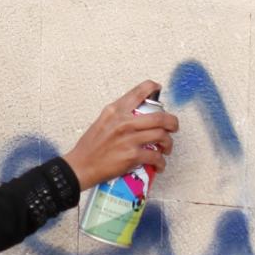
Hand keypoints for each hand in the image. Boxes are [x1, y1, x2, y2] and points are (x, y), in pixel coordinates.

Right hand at [63, 82, 178, 189]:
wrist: (81, 166)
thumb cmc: (90, 147)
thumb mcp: (102, 122)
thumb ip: (119, 116)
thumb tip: (136, 115)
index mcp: (115, 110)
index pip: (138, 92)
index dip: (152, 88)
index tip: (158, 89)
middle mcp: (123, 122)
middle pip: (160, 117)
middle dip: (172, 122)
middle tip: (173, 127)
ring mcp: (129, 139)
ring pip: (161, 135)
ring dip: (168, 143)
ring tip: (166, 148)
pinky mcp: (132, 155)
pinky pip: (155, 156)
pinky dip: (161, 162)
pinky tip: (159, 165)